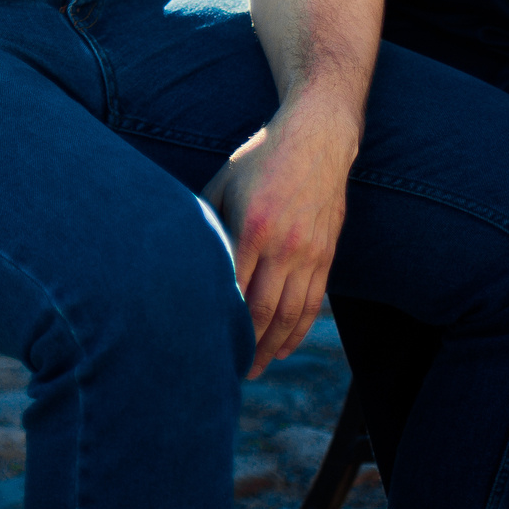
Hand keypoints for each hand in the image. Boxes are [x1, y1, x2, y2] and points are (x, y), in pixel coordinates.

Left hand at [200, 113, 351, 377]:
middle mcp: (284, 245)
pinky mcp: (326, 255)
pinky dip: (298, 330)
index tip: (203, 341)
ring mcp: (310, 253)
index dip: (220, 319)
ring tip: (254, 367)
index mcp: (253, 226)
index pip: (234, 287)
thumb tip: (182, 253)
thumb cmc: (260, 159)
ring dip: (271, 346)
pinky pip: (313, 303)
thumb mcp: (224, 182)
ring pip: (290, 314)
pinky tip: (283, 347)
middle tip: (227, 369)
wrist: (317, 139)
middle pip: (263, 311)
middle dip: (244, 345)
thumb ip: (206, 218)